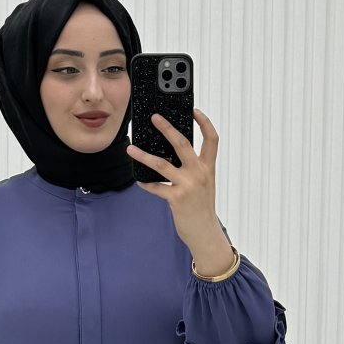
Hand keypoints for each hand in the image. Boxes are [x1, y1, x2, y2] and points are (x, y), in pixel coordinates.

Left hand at [126, 107, 225, 256]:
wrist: (205, 233)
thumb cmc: (202, 208)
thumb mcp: (204, 184)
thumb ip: (193, 169)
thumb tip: (172, 155)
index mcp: (208, 168)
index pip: (211, 139)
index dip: (204, 123)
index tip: (195, 110)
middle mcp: (199, 173)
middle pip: (182, 144)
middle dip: (167, 128)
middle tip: (155, 117)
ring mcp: (187, 185)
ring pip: (162, 164)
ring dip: (144, 156)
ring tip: (131, 149)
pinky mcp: (176, 199)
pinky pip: (156, 187)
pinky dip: (146, 183)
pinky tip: (139, 180)